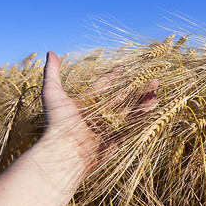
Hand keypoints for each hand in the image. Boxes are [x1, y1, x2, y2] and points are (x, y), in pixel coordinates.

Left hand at [41, 51, 157, 173]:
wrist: (62, 153)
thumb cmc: (56, 122)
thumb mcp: (52, 93)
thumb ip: (52, 73)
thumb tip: (50, 52)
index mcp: (85, 103)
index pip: (102, 86)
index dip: (113, 77)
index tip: (123, 68)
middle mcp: (98, 115)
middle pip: (121, 98)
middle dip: (136, 88)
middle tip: (151, 78)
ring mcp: (108, 128)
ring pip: (129, 111)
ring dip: (143, 101)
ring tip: (156, 91)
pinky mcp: (115, 140)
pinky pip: (131, 127)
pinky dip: (142, 116)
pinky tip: (152, 105)